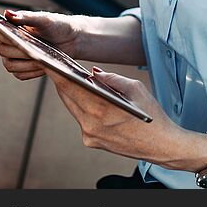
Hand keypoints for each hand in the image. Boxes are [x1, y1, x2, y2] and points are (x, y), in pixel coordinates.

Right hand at [0, 9, 84, 80]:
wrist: (71, 39)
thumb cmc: (57, 26)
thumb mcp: (44, 19)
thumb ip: (26, 17)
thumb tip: (7, 14)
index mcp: (11, 28)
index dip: (3, 35)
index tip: (17, 36)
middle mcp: (9, 43)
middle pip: (3, 51)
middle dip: (20, 50)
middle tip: (36, 48)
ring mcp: (14, 58)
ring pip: (10, 65)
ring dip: (26, 63)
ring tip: (42, 58)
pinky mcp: (22, 69)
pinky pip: (20, 75)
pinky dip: (31, 72)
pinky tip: (43, 66)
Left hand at [43, 65, 184, 162]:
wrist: (160, 146)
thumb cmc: (152, 117)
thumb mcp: (136, 89)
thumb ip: (111, 79)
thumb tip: (93, 72)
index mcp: (101, 109)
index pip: (69, 86)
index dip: (55, 72)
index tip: (46, 61)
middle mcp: (90, 124)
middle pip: (67, 97)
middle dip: (62, 81)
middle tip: (58, 65)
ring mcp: (89, 135)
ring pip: (73, 108)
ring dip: (72, 94)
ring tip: (71, 79)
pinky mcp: (91, 142)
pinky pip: (81, 119)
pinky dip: (82, 107)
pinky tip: (87, 98)